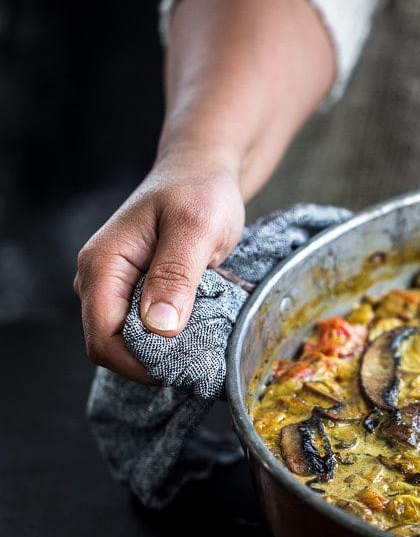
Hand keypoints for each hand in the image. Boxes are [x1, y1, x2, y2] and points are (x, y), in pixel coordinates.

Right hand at [74, 160, 245, 382]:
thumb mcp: (196, 227)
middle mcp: (98, 280)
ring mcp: (115, 288)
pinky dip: (171, 339)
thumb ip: (176, 275)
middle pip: (111, 346)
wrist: (201, 171)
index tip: (183, 366)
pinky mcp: (134, 293)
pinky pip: (144, 331)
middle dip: (153, 361)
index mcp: (102, 266)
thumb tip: (159, 326)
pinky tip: (198, 330)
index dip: (138, 362)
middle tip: (201, 358)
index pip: (102, 338)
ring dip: (164, 351)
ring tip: (203, 342)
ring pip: (128, 342)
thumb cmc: (199, 190)